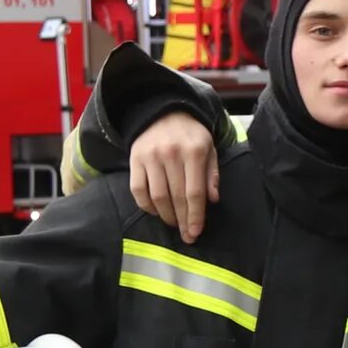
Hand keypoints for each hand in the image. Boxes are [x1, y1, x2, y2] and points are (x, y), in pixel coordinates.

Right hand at [129, 110, 220, 239]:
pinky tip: (157, 211)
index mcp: (194, 152)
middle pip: (176, 197)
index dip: (195, 215)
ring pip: (157, 196)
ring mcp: (150, 157)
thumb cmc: (191, 135)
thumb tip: (213, 200)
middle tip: (186, 236)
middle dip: (182, 221)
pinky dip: (147, 206)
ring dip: (166, 215)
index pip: (194, 192)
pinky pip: (138, 190)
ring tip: (174, 223)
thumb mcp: (209, 149)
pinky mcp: (134, 159)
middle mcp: (171, 155)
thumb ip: (212, 174)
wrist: (163, 111)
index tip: (196, 232)